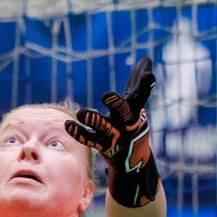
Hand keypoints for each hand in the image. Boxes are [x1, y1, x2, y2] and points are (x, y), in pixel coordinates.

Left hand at [65, 55, 158, 207]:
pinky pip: (89, 138)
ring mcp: (114, 135)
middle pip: (123, 111)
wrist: (132, 158)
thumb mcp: (136, 103)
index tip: (149, 76)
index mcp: (135, 110)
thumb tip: (146, 58)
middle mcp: (126, 122)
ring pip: (103, 127)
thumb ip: (138, 82)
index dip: (145, 85)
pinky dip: (79, 132)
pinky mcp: (102, 145)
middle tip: (106, 95)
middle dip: (116, 103)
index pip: (142, 95)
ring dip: (93, 119)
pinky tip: (68, 125)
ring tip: (80, 112)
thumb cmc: (132, 123)